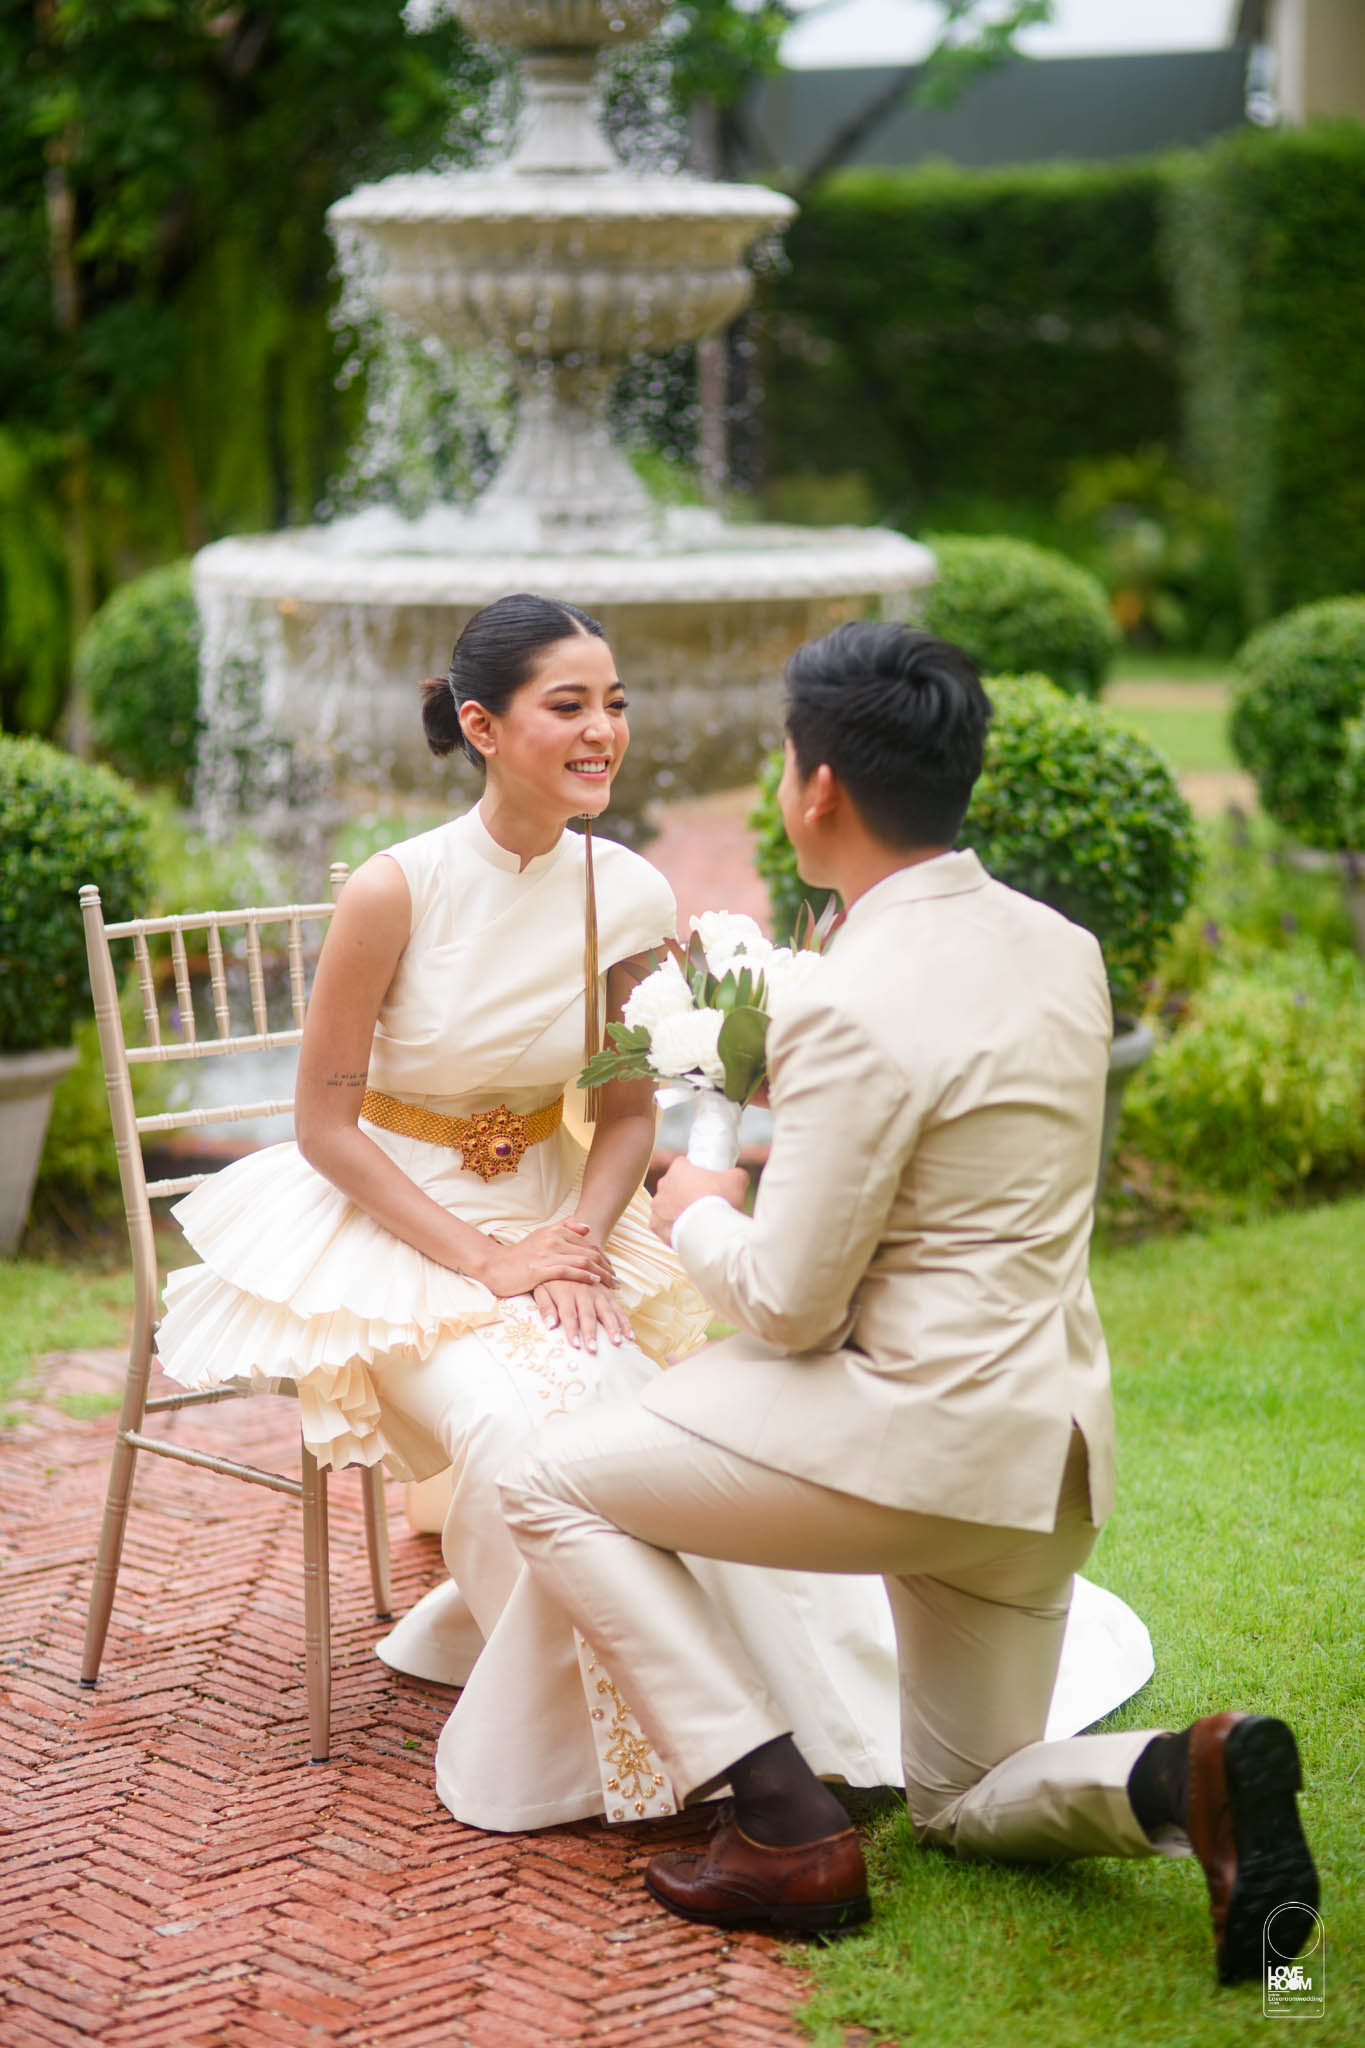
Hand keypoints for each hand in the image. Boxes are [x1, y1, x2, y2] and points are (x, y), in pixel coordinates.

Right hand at [477, 1220, 614, 1297]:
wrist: (495, 1267)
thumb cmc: (520, 1255)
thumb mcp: (541, 1236)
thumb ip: (563, 1228)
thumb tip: (587, 1227)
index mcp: (555, 1231)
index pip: (588, 1244)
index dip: (603, 1257)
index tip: (612, 1269)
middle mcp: (553, 1239)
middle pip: (589, 1252)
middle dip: (606, 1267)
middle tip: (616, 1280)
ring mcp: (547, 1253)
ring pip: (583, 1261)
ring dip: (601, 1273)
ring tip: (611, 1284)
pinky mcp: (541, 1269)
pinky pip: (569, 1271)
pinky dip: (585, 1276)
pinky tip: (594, 1282)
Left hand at [532, 1279, 632, 1352]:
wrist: (568, 1255)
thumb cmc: (551, 1278)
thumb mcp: (540, 1288)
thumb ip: (545, 1306)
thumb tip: (549, 1325)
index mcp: (565, 1292)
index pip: (568, 1314)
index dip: (571, 1330)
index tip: (575, 1345)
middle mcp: (583, 1292)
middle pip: (588, 1314)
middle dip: (591, 1332)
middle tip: (593, 1349)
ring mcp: (598, 1292)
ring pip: (607, 1311)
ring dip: (612, 1327)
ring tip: (617, 1342)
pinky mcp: (607, 1292)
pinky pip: (618, 1308)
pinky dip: (625, 1321)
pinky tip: (630, 1334)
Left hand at [650, 1158, 747, 1244]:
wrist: (709, 1231)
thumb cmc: (721, 1201)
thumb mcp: (737, 1180)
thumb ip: (736, 1174)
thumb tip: (739, 1176)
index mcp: (678, 1169)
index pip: (683, 1164)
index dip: (694, 1171)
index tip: (704, 1180)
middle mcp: (663, 1185)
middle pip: (673, 1184)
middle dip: (684, 1190)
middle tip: (702, 1200)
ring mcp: (657, 1206)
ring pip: (667, 1204)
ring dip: (676, 1208)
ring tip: (695, 1218)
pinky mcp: (656, 1225)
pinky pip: (662, 1223)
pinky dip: (671, 1226)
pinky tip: (685, 1229)